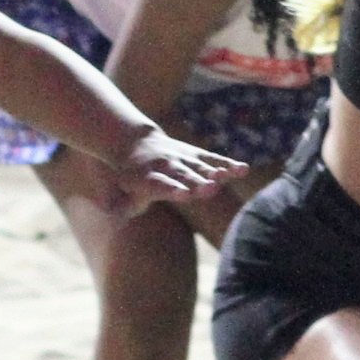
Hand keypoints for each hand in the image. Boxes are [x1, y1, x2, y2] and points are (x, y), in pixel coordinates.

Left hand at [111, 126, 243, 212]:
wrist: (135, 142)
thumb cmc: (130, 177)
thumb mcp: (121, 191)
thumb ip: (123, 207)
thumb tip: (116, 216)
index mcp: (147, 177)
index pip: (160, 185)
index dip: (171, 189)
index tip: (183, 194)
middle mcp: (166, 166)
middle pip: (183, 176)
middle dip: (196, 183)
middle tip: (210, 189)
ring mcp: (182, 159)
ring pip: (199, 167)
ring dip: (213, 172)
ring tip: (226, 177)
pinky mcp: (195, 155)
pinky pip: (213, 160)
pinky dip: (227, 164)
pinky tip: (243, 169)